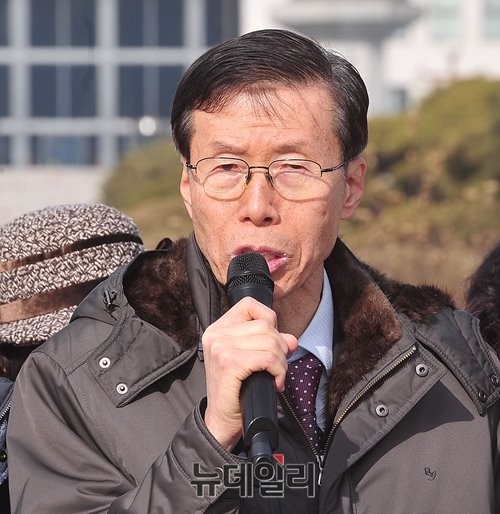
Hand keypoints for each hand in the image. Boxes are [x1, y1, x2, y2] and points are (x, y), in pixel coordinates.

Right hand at [202, 297, 297, 450]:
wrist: (221, 421)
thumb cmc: (236, 390)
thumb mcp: (251, 360)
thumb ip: (268, 343)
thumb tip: (291, 340)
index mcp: (218, 329)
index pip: (249, 304)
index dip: (268, 319)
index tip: (271, 341)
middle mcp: (216, 334)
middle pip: (265, 324)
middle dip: (280, 346)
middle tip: (277, 366)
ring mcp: (221, 347)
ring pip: (270, 341)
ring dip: (281, 361)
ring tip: (276, 375)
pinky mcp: (229, 363)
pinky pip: (268, 358)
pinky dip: (279, 370)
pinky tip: (275, 382)